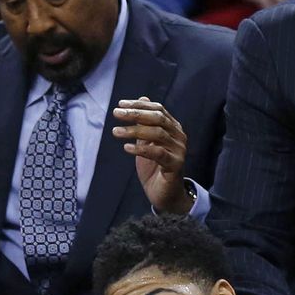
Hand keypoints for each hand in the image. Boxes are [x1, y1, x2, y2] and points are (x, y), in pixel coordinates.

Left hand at [113, 96, 192, 212]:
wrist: (165, 196)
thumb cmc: (155, 169)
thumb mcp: (146, 142)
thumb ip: (144, 124)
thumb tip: (143, 98)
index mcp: (173, 128)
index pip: (158, 110)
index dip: (139, 105)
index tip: (120, 104)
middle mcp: (179, 137)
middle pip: (158, 119)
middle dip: (135, 114)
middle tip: (116, 113)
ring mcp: (179, 151)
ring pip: (157, 134)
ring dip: (134, 131)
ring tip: (115, 132)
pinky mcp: (176, 165)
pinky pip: (158, 153)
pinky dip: (141, 149)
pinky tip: (126, 148)